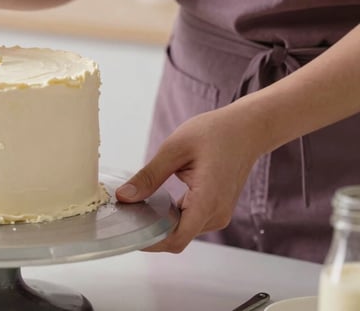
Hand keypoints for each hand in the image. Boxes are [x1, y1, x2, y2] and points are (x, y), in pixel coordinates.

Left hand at [116, 105, 264, 252]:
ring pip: (182, 230)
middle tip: (124, 212)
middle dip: (149, 229)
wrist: (247, 129)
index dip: (150, 241)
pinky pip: (189, 221)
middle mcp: (216, 214)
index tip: (127, 231)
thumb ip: (149, 176)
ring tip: (137, 204)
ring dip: (160, 222)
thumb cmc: (215, 133)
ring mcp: (218, 213)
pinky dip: (170, 215)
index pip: (176, 239)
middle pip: (176, 237)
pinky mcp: (216, 209)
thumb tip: (124, 196)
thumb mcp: (174, 149)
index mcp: (207, 201)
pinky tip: (155, 200)